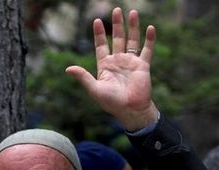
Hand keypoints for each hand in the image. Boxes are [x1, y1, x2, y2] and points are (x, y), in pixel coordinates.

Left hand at [66, 8, 158, 130]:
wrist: (130, 110)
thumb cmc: (111, 102)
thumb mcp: (94, 89)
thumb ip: (83, 77)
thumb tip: (68, 69)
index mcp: (105, 66)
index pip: (101, 45)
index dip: (99, 34)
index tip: (96, 21)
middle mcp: (118, 61)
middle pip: (117, 38)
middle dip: (117, 24)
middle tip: (116, 9)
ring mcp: (131, 62)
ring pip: (132, 40)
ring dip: (132, 27)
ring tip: (132, 12)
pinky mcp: (143, 66)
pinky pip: (146, 50)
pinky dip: (149, 39)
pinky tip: (150, 28)